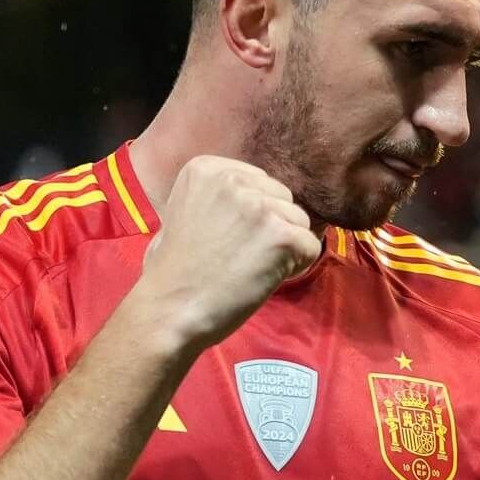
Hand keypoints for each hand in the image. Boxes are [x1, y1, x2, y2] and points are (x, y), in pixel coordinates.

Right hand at [131, 156, 320, 349]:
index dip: (253, 215)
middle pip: (282, 198)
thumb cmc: (171, 273)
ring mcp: (259, 206)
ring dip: (285, 247)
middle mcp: (233, 180)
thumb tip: (251, 198)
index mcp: (207, 168)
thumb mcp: (183, 212)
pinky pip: (311, 247)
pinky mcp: (280, 235)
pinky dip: (295, 267)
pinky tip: (264, 278)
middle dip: (272, 226)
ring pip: (300, 221)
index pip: (259, 182)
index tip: (229, 238)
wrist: (169, 311)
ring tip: (250, 269)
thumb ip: (217, 198)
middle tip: (242, 257)